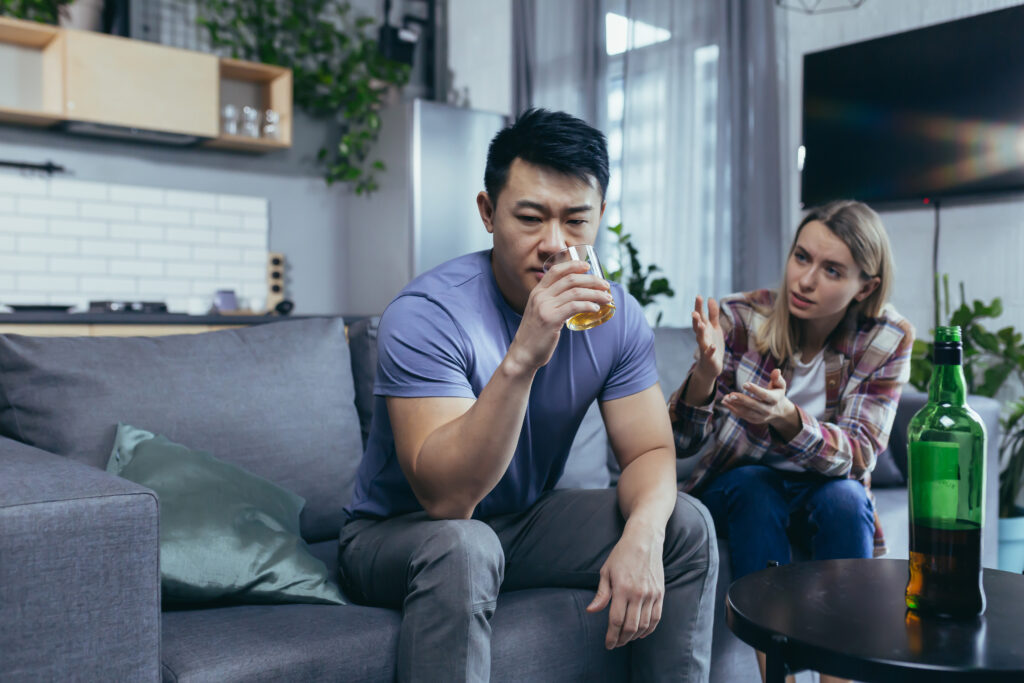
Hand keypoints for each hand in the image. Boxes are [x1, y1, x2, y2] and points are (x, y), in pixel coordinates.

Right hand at [507, 260, 611, 371]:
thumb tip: (575, 297)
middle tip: (605, 285)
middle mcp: (540, 296)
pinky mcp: (550, 319)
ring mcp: (545, 307)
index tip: (588, 266)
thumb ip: (552, 302)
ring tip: (607, 298)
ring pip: (575, 292)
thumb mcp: (540, 311)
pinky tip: (596, 308)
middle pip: (570, 279)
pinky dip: (588, 305)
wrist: (523, 353)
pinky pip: (574, 307)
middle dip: (591, 280)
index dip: (573, 265)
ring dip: (595, 294)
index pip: (556, 270)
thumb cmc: (536, 334)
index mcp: (537, 292)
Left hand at [586, 521, 665, 648]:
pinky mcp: (660, 593)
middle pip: (630, 627)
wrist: (644, 540)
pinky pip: (656, 618)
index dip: (611, 636)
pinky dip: (649, 629)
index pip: (616, 621)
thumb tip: (591, 611)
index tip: (607, 644)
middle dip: (621, 640)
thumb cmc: (621, 555)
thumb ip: (601, 594)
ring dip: (634, 636)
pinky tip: (641, 633)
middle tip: (615, 644)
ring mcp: (651, 594)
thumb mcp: (606, 572)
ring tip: (625, 640)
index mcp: (622, 589)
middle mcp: (638, 594)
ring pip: (644, 625)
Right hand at [691, 296, 723, 381]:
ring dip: (700, 333)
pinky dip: (710, 350)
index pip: (700, 316)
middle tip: (694, 312)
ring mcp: (704, 347)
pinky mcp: (709, 358)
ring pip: (700, 339)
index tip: (699, 296)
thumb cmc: (712, 344)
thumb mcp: (714, 327)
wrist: (710, 366)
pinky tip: (713, 347)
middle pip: (697, 327)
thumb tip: (710, 298)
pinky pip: (709, 353)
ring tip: (701, 325)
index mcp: (703, 329)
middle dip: (696, 320)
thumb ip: (713, 314)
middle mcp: (702, 337)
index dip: (699, 307)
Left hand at [722, 369, 800, 434]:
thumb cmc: (777, 394)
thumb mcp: (780, 385)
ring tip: (725, 398)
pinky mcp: (754, 420)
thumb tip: (776, 370)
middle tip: (731, 394)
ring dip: (734, 405)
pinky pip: (742, 415)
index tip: (744, 384)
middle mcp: (768, 410)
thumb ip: (777, 378)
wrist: (780, 412)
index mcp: (774, 400)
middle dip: (742, 400)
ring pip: (746, 412)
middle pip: (754, 405)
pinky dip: (733, 409)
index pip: (764, 395)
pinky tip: (725, 403)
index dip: (754, 390)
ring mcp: (761, 417)